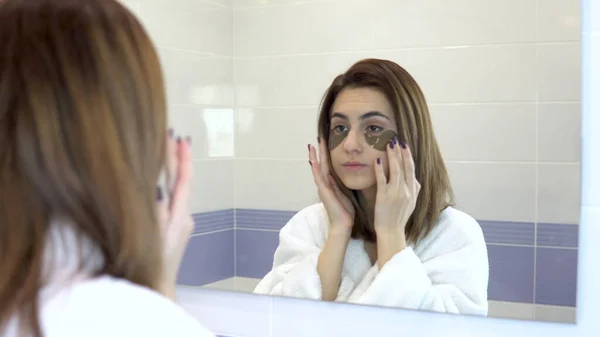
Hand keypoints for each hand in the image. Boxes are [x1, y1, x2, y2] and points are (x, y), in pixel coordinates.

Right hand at [156, 131, 193, 299]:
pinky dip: (166, 186)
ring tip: (165, 150)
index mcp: (179, 216)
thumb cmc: (151, 268)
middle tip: (171, 135)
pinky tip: (157, 180)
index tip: (179, 138)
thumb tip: (158, 190)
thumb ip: (156, 214)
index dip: (181, 159)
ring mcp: (180, 224)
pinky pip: (171, 201)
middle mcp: (184, 217)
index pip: (183, 181)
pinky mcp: (174, 231)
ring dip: (170, 170)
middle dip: (176, 159)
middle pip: (180, 182)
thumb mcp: (152, 239)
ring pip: (176, 191)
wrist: (157, 292)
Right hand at [308, 137, 354, 235]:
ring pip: (317, 168)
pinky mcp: (323, 191)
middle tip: (318, 137)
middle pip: (321, 163)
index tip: (326, 142)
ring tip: (312, 145)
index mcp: (330, 183)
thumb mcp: (345, 193)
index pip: (328, 165)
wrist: (343, 224)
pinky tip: (312, 160)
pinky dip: (315, 168)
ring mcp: (322, 187)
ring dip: (314, 157)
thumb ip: (341, 184)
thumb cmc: (345, 211)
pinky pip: (318, 177)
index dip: (326, 154)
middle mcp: (324, 184)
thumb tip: (341, 173)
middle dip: (320, 151)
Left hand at [373, 138, 420, 266]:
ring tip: (388, 144)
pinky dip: (380, 169)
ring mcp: (396, 193)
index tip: (405, 145)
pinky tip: (377, 160)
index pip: (412, 169)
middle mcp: (407, 190)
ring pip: (395, 170)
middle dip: (401, 151)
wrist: (392, 232)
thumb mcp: (412, 203)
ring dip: (392, 156)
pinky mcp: (384, 197)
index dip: (408, 156)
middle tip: (397, 139)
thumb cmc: (400, 217)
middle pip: (405, 167)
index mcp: (413, 191)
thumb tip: (416, 179)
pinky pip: (382, 180)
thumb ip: (415, 190)